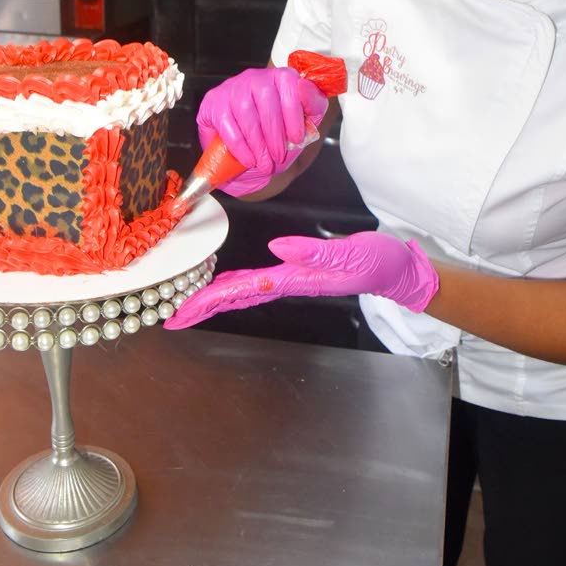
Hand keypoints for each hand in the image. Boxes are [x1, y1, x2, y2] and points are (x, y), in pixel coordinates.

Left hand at [163, 231, 438, 329]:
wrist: (397, 270)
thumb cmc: (377, 260)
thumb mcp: (350, 251)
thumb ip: (314, 250)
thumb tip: (276, 247)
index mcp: (297, 279)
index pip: (243, 290)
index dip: (209, 299)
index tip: (181, 311)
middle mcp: (289, 282)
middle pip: (236, 296)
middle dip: (201, 306)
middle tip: (169, 317)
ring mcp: (293, 279)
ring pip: (244, 291)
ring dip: (214, 298)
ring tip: (186, 305)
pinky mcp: (299, 273)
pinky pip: (258, 282)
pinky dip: (235, 285)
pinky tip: (224, 285)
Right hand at [195, 67, 327, 195]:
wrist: (251, 160)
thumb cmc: (279, 138)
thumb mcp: (304, 124)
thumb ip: (312, 104)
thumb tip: (304, 86)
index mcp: (280, 77)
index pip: (288, 82)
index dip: (293, 112)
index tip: (296, 138)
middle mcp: (255, 77)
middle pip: (265, 98)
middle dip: (274, 133)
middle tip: (278, 157)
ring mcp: (232, 87)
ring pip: (245, 110)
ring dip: (257, 142)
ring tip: (264, 163)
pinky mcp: (213, 101)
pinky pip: (226, 123)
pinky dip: (239, 145)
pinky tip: (247, 160)